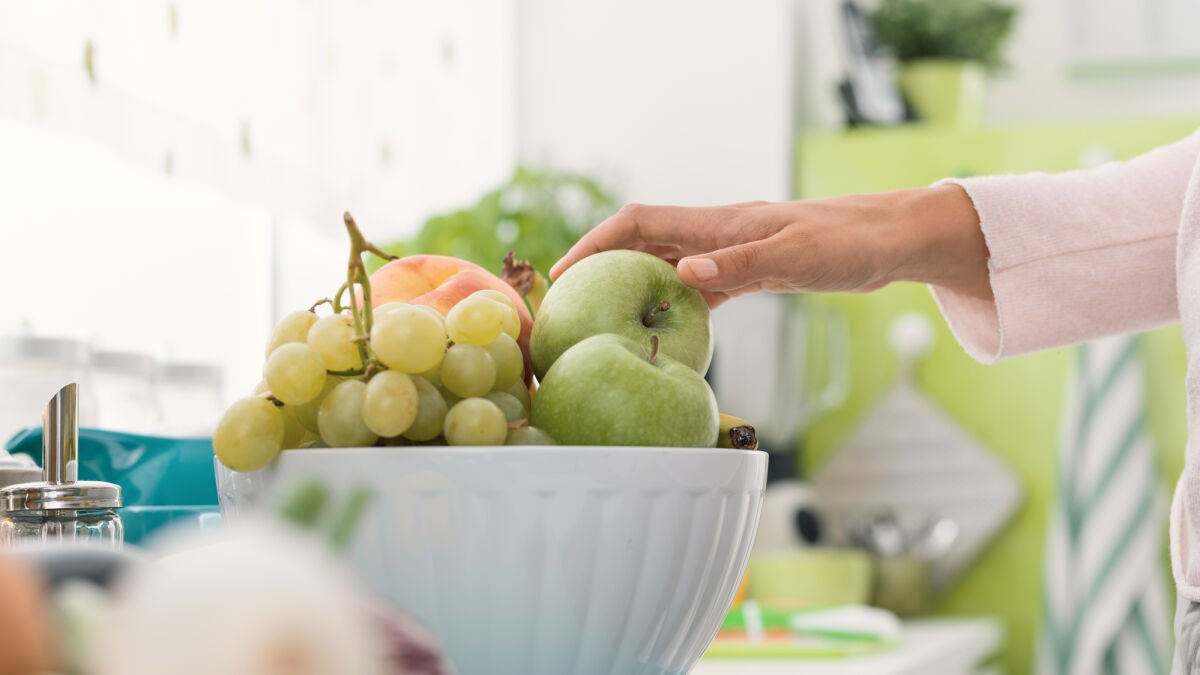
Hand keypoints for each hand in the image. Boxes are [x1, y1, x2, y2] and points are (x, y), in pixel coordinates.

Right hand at [551, 185, 988, 307]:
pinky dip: (674, 302)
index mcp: (720, 224)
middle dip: (602, 264)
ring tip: (603, 316)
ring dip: (633, 284)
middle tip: (570, 303)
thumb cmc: (849, 243)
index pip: (640, 223)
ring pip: (667, 264)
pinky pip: (698, 286)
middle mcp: (718, 234)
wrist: (891, 240)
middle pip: (643, 242)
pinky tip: (666, 327)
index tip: (563, 273)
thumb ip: (738, 266)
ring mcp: (732, 252)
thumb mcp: (795, 258)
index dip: (596, 243)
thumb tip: (684, 274)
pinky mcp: (751, 270)